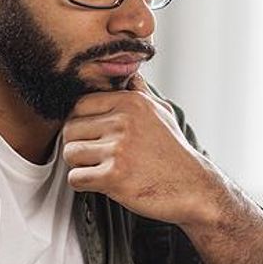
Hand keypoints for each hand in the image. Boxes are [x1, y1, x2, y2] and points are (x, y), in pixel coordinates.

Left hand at [62, 74, 222, 226]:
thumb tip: (131, 76)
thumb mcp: (161, 113)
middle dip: (77, 145)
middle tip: (94, 156)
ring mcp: (118, 149)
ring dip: (79, 165)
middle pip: (70, 130)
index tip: (90, 136)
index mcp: (130, 102)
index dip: (80, 123)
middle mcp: (123, 122)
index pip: (79, 105)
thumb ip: (141, 93)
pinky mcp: (114, 176)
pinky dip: (83, 184)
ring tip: (97, 169)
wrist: (193, 187)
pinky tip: (100, 183)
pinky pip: (75, 178)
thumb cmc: (175, 152)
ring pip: (69, 153)